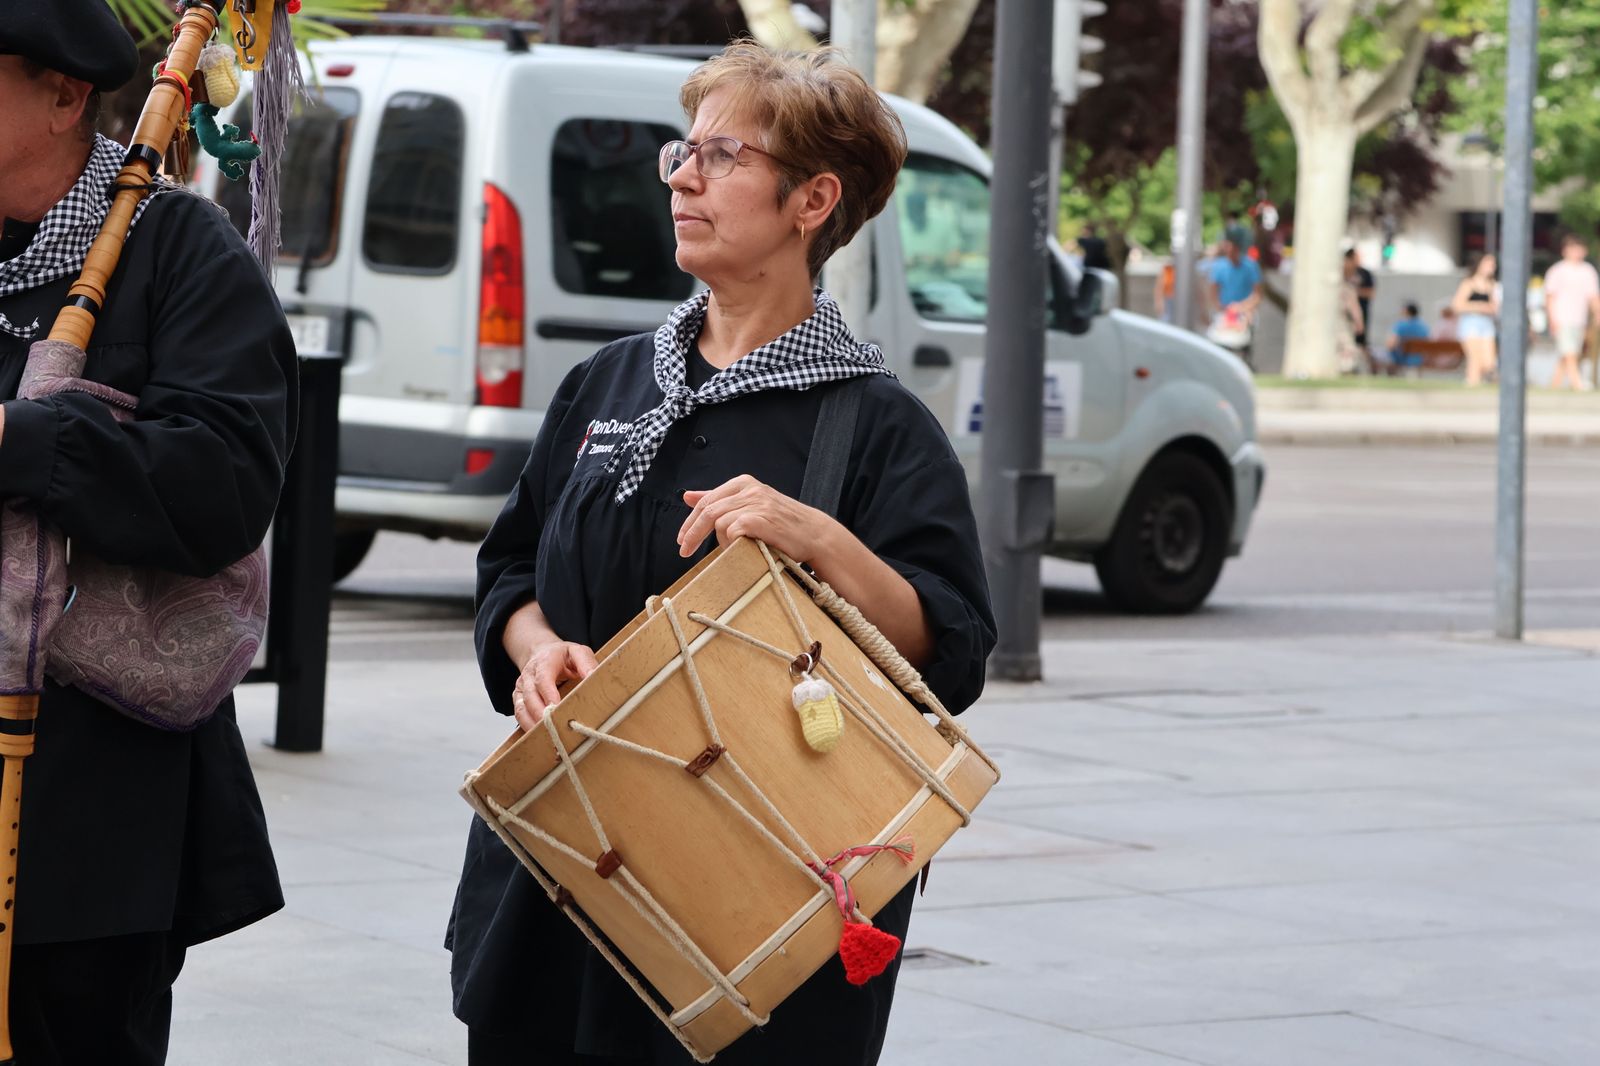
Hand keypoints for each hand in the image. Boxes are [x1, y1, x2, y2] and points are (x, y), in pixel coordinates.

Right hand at [512, 641, 598, 731]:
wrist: (542, 653)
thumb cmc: (562, 656)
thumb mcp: (578, 652)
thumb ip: (586, 663)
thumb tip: (593, 677)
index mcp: (544, 662)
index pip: (543, 679)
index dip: (548, 694)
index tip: (556, 708)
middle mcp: (529, 676)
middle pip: (531, 697)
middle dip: (541, 715)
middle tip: (556, 729)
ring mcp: (522, 688)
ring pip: (521, 709)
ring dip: (533, 724)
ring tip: (549, 737)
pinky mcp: (519, 699)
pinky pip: (519, 715)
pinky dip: (528, 727)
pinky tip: (541, 736)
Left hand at [677, 475, 832, 560]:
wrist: (814, 534)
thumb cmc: (782, 523)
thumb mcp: (750, 504)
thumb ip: (719, 499)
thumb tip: (687, 496)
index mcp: (743, 483)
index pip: (706, 500)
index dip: (690, 522)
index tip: (682, 540)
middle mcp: (749, 489)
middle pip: (707, 511)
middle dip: (692, 534)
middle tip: (684, 551)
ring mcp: (756, 503)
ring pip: (718, 522)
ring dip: (719, 542)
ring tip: (731, 550)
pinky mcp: (762, 519)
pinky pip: (732, 531)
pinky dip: (731, 543)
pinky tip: (740, 548)